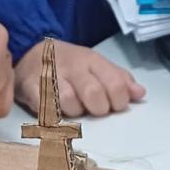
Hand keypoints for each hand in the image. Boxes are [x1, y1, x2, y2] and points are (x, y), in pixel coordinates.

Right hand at [15, 40, 144, 117]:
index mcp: (91, 60)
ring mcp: (50, 77)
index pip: (115, 83)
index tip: (114, 105)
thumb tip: (140, 94)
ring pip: (69, 102)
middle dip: (98, 108)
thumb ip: (118, 79)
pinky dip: (52, 116)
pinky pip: (44, 109)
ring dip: (73, 112)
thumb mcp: (95, 65)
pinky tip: (54, 114)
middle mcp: (72, 67)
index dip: (119, 101)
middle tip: (94, 110)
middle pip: (94, 94)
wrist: (29, 52)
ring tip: (71, 109)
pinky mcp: (31, 89)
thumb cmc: (67, 64)